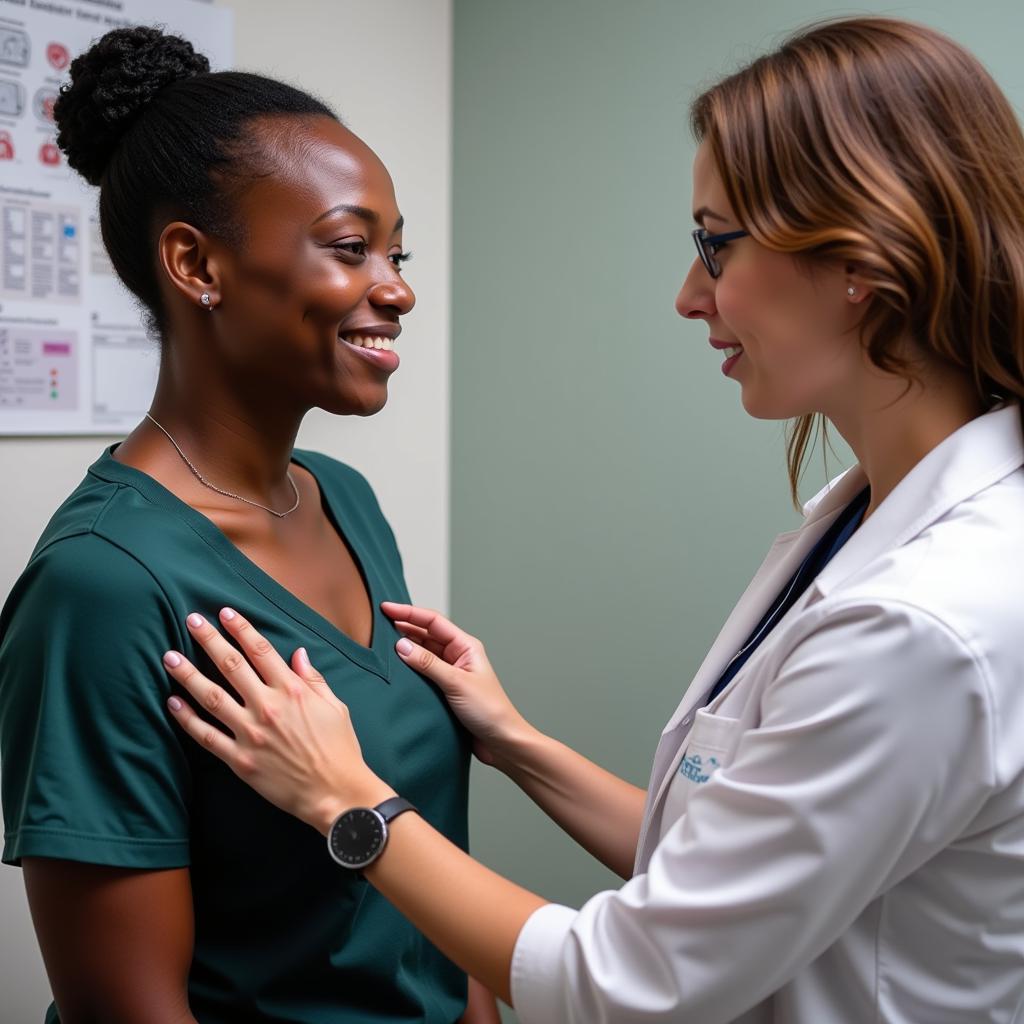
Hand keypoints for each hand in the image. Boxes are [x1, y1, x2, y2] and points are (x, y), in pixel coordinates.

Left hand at [163, 609, 394, 834]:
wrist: (335, 793)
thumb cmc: (340, 749)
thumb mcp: (335, 706)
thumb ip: (313, 678)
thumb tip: (298, 654)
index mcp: (294, 690)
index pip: (261, 650)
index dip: (241, 629)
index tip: (225, 613)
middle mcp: (269, 707)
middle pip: (231, 665)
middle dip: (209, 639)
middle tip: (191, 620)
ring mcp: (251, 733)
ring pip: (212, 697)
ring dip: (188, 674)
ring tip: (170, 657)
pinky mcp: (240, 760)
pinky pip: (207, 736)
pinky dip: (187, 719)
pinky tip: (173, 702)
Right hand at [381, 602, 532, 765]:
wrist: (501, 742)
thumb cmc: (490, 711)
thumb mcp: (456, 683)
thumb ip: (428, 663)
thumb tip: (401, 646)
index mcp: (466, 646)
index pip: (433, 621)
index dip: (409, 612)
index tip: (386, 608)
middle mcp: (458, 655)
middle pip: (426, 634)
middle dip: (403, 626)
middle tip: (378, 622)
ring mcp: (451, 672)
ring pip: (423, 653)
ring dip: (405, 648)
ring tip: (380, 643)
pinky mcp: (445, 689)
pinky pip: (423, 672)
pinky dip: (409, 668)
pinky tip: (395, 668)